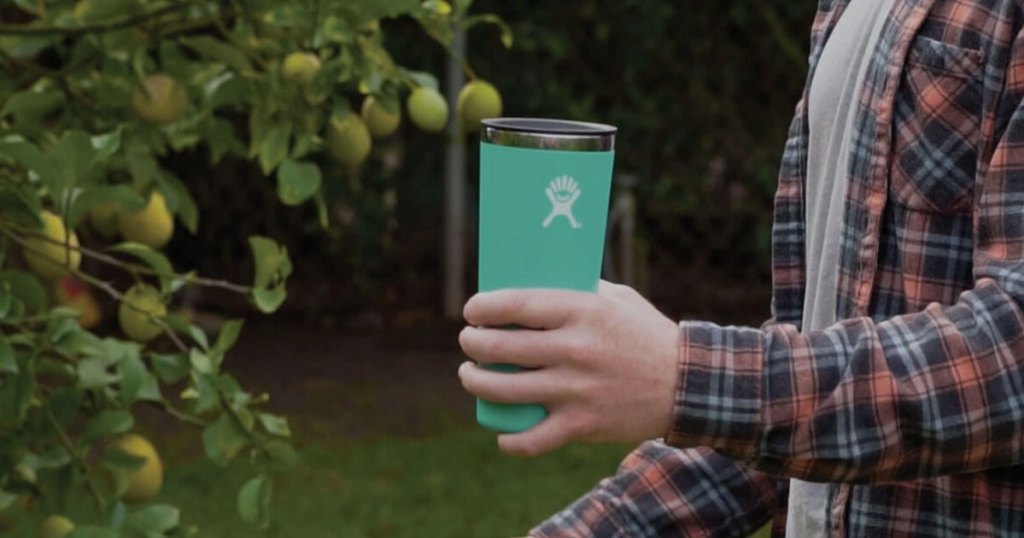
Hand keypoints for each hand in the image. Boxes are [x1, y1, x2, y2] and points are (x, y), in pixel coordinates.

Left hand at [458, 281, 679, 455]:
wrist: (687, 384)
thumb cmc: (647, 334)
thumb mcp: (617, 299)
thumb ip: (577, 291)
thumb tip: (529, 288)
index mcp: (582, 312)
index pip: (515, 305)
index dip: (483, 307)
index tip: (472, 310)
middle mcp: (574, 350)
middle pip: (499, 348)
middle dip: (473, 343)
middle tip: (470, 341)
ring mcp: (575, 390)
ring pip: (503, 391)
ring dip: (476, 382)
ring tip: (472, 374)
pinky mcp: (582, 425)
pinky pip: (530, 439)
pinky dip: (509, 439)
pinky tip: (502, 431)